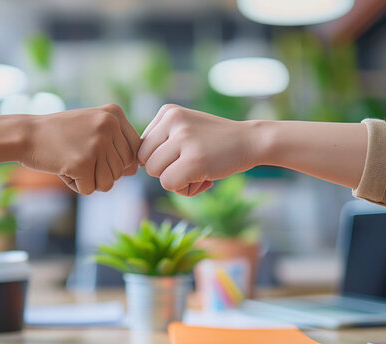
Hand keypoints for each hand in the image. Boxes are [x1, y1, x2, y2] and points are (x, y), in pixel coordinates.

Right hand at [0, 104, 140, 194]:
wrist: (26, 134)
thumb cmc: (60, 134)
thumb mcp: (92, 129)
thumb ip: (116, 146)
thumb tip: (135, 171)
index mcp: (114, 114)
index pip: (135, 150)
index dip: (119, 161)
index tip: (98, 156)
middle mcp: (109, 125)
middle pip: (122, 169)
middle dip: (102, 172)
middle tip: (79, 159)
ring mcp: (97, 144)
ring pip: (109, 182)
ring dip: (91, 181)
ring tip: (72, 164)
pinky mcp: (82, 163)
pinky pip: (90, 189)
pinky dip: (76, 186)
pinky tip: (63, 170)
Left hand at [138, 104, 262, 195]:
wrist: (252, 140)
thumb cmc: (216, 140)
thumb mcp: (186, 128)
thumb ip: (161, 141)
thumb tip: (133, 164)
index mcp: (167, 111)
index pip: (142, 146)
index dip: (161, 159)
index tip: (185, 155)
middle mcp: (172, 120)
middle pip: (145, 160)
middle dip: (166, 170)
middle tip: (192, 166)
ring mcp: (183, 139)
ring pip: (155, 173)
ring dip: (176, 180)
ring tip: (199, 171)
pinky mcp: (193, 160)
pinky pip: (169, 184)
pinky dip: (185, 189)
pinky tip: (205, 179)